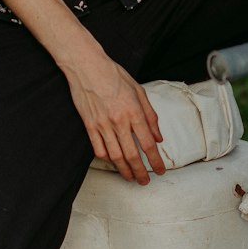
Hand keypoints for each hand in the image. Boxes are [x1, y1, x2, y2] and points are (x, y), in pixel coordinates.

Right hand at [65, 50, 164, 184]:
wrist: (87, 66)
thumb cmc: (114, 75)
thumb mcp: (139, 90)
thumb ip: (150, 115)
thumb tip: (158, 137)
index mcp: (134, 111)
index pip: (148, 143)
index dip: (156, 160)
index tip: (161, 170)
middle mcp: (119, 121)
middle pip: (132, 154)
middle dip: (141, 172)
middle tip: (145, 182)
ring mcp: (102, 125)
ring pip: (115, 156)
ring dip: (124, 170)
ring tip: (130, 178)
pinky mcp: (89, 125)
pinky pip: (98, 148)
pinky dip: (107, 159)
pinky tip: (113, 163)